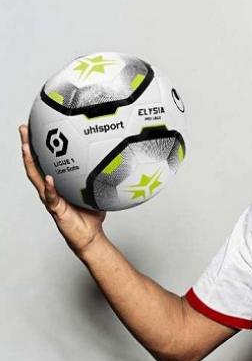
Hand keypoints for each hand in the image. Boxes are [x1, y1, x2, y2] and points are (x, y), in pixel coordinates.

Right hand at [19, 124, 106, 254]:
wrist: (90, 235)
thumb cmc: (92, 213)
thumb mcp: (98, 189)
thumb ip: (102, 174)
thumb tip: (118, 156)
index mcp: (58, 182)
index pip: (45, 160)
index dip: (38, 144)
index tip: (36, 125)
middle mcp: (50, 188)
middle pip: (34, 164)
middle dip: (27, 146)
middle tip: (24, 128)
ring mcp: (51, 199)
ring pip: (36, 178)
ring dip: (30, 162)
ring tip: (26, 146)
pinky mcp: (56, 210)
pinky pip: (52, 197)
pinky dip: (50, 187)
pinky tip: (49, 177)